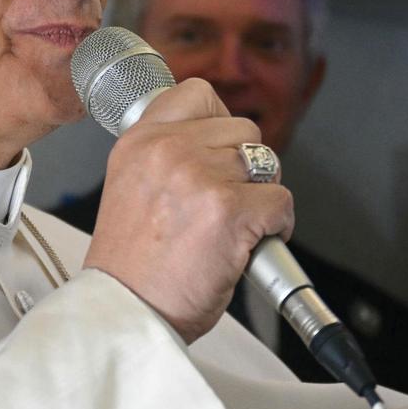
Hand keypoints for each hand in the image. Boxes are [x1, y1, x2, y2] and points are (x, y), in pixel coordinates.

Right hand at [84, 78, 293, 343]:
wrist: (127, 314)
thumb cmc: (132, 268)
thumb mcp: (130, 188)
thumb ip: (166, 156)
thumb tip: (216, 142)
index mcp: (139, 142)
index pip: (198, 94)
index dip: (220, 123)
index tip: (220, 151)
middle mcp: (167, 150)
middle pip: (243, 130)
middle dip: (245, 167)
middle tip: (228, 203)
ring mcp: (200, 176)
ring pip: (267, 163)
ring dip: (262, 195)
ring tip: (237, 226)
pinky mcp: (231, 209)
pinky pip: (281, 200)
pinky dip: (277, 226)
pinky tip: (249, 246)